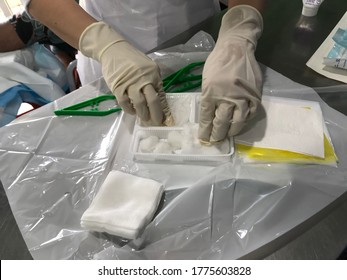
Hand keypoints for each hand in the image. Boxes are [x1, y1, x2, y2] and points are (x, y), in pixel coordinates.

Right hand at [79, 22, 171, 125]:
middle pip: (153, 100)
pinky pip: (125, 103)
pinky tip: (132, 112)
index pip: (160, 93)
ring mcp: (130, 83)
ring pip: (139, 103)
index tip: (164, 117)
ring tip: (144, 118)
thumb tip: (158, 100)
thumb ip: (153, 81)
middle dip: (156, 114)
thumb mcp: (147, 67)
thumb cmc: (132, 60)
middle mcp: (144, 78)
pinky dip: (129, 110)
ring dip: (143, 114)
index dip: (163, 107)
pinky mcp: (118, 87)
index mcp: (154, 73)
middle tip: (156, 122)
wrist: (113, 50)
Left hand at [199, 5, 262, 142]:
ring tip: (227, 136)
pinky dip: (246, 121)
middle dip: (217, 135)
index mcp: (211, 92)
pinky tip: (240, 123)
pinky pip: (251, 114)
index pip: (206, 118)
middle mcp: (226, 97)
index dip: (205, 131)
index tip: (204, 138)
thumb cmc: (218, 62)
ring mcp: (242, 97)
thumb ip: (208, 98)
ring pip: (238, 122)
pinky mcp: (254, 95)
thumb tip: (210, 116)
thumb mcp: (206, 80)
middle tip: (215, 141)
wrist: (237, 47)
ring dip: (232, 132)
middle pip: (221, 123)